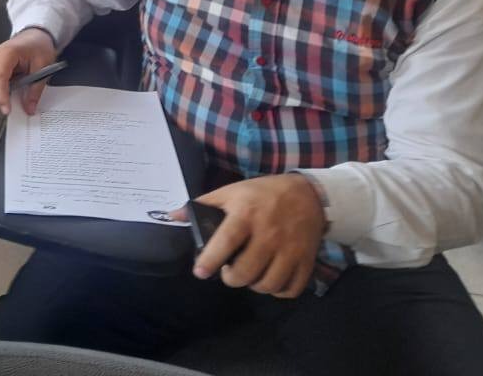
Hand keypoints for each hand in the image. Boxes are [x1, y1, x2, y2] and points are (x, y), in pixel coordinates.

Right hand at [0, 28, 56, 115]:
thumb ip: (35, 89)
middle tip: (9, 109)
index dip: (1, 95)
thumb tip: (29, 107)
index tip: (6, 109)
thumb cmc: (39, 46)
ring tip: (11, 101)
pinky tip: (9, 93)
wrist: (36, 35)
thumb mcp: (43, 68)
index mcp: (8, 53)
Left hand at [182, 173, 325, 298]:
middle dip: (231, 278)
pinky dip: (278, 291)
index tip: (200, 272)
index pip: (226, 241)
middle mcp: (269, 234)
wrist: (308, 194)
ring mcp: (290, 249)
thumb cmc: (263, 193)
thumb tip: (173, 215)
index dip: (210, 260)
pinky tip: (270, 280)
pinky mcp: (306, 260)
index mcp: (246, 215)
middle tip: (228, 272)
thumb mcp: (232, 192)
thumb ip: (203, 204)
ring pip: (268, 283)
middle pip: (246, 271)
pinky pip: (291, 289)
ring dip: (254, 286)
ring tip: (249, 275)